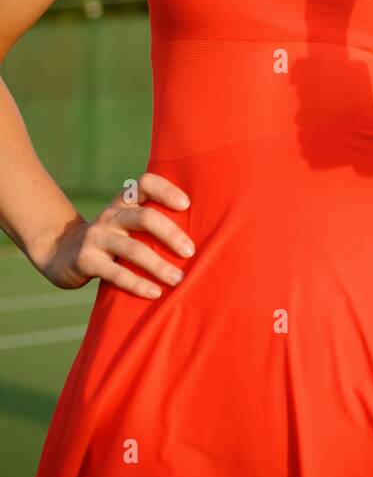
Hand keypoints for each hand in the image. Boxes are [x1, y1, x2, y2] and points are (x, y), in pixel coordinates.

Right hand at [35, 173, 195, 297]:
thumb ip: (153, 221)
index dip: (166, 190)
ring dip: (159, 266)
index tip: (186, 205)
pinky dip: (138, 284)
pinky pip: (116, 274)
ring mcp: (97, 237)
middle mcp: (111, 215)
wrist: (63, 253)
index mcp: (126, 202)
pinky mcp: (86, 260)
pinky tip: (155, 293)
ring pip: (133, 249)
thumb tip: (206, 233)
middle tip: (190, 252)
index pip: (145, 183)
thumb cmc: (113, 238)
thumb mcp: (128, 222)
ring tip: (179, 279)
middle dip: (171, 234)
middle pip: (144, 217)